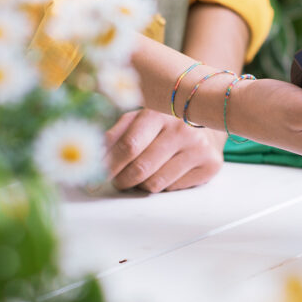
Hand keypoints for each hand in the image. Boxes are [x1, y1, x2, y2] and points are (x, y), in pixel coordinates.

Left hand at [105, 109, 226, 192]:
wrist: (209, 120)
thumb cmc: (165, 123)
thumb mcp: (138, 120)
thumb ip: (114, 136)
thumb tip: (90, 159)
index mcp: (159, 113)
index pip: (129, 146)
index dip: (108, 166)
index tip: (96, 177)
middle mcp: (183, 128)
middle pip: (140, 169)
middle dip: (121, 180)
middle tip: (118, 181)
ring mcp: (199, 147)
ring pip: (155, 184)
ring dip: (142, 184)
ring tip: (145, 172)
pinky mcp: (211, 164)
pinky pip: (172, 188)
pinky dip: (163, 184)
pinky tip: (167, 170)